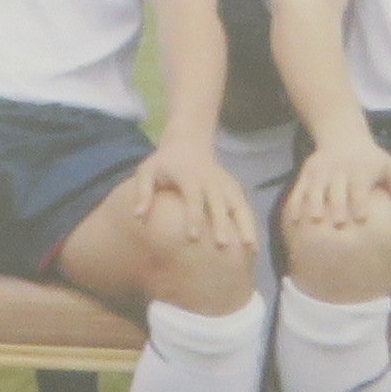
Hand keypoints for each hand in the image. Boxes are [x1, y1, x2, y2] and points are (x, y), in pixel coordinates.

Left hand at [126, 138, 257, 259]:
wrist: (189, 142)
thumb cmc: (164, 162)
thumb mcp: (147, 171)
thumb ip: (143, 192)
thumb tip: (137, 216)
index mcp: (189, 176)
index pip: (193, 198)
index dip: (193, 216)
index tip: (193, 238)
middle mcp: (211, 180)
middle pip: (219, 203)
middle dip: (222, 224)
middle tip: (224, 246)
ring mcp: (225, 184)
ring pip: (238, 205)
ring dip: (245, 226)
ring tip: (250, 249)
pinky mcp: (234, 188)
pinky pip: (244, 207)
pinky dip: (251, 225)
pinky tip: (253, 247)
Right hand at [283, 131, 390, 239]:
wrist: (343, 134)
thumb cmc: (373, 160)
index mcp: (361, 169)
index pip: (359, 187)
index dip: (359, 202)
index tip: (360, 219)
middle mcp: (339, 169)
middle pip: (336, 189)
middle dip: (337, 206)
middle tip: (337, 225)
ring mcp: (321, 170)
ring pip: (315, 189)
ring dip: (314, 204)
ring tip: (314, 221)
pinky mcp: (307, 172)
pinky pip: (299, 189)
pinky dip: (296, 203)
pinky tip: (294, 220)